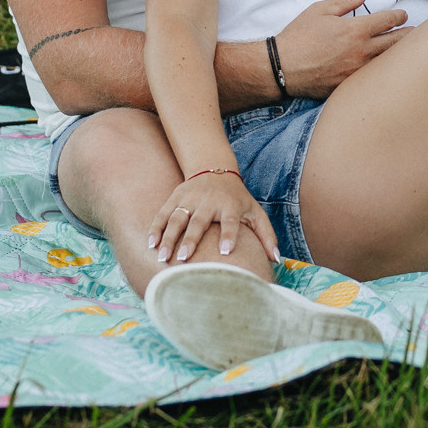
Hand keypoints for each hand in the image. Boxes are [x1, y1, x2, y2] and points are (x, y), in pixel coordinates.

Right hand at [146, 171, 280, 265]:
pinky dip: (156, 227)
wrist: (215, 168)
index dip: (229, 235)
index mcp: (230, 205)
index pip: (230, 221)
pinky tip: (151, 243)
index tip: (225, 251)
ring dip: (169, 238)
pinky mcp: (175, 197)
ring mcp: (190, 199)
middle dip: (190, 240)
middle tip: (183, 259)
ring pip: (177, 219)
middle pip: (199, 221)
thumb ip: (266, 235)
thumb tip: (276, 259)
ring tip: (163, 257)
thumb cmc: (238, 198)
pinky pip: (163, 213)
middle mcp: (209, 201)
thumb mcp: (255, 212)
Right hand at [273, 0, 407, 94]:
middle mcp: (362, 52)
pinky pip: (373, 77)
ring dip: (399, 55)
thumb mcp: (320, 10)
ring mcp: (358, 71)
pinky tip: (386, 69)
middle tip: (415, 32)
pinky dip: (383, 71)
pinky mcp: (350, 85)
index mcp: (356, 30)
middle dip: (408, 35)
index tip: (402, 15)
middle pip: (396, 43)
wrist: (282, 68)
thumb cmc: (299, 36)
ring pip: (388, 62)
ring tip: (407, 50)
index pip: (387, 21)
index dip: (399, 16)